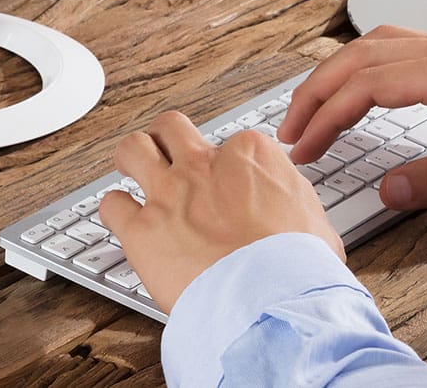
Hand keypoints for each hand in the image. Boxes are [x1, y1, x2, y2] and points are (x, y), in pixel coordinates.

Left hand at [98, 111, 342, 313]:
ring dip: (131, 158)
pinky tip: (121, 218)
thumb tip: (291, 207)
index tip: (222, 183)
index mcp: (250, 155)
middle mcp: (205, 165)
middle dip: (165, 140)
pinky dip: (114, 210)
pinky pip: (112, 205)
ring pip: (133, 149)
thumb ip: (292, 200)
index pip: (228, 143)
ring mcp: (170, 193)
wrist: (272, 298)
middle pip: (172, 128)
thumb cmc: (298, 266)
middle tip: (164, 155)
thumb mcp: (314, 219)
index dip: (224, 166)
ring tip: (130, 170)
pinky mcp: (142, 230)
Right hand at [278, 26, 426, 208]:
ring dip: (340, 74)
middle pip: (361, 57)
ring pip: (379, 46)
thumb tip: (391, 190)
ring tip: (316, 109)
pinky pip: (401, 49)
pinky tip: (368, 89)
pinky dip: (368, 67)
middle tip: (291, 130)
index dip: (326, 117)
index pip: (367, 85)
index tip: (302, 147)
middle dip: (317, 91)